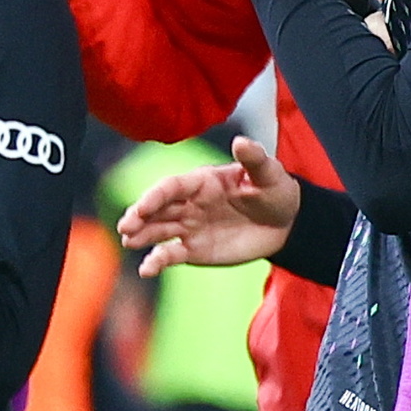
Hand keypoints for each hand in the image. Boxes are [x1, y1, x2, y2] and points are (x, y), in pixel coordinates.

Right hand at [116, 136, 300, 276]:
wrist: (285, 224)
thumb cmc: (276, 191)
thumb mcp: (269, 174)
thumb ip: (254, 159)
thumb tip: (240, 141)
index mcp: (203, 181)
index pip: (172, 187)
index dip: (156, 195)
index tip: (142, 206)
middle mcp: (190, 203)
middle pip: (157, 208)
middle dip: (139, 216)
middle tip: (126, 227)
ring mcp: (189, 226)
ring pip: (158, 230)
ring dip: (141, 236)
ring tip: (129, 242)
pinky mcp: (193, 249)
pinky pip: (170, 254)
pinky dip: (156, 261)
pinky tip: (147, 269)